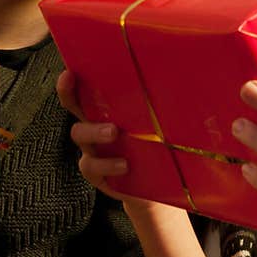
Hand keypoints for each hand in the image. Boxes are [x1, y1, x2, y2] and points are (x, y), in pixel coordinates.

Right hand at [56, 70, 156, 209]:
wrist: (157, 187)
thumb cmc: (159, 148)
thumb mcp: (162, 124)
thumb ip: (166, 105)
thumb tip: (188, 79)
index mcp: (108, 111)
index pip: (87, 89)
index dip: (73, 78)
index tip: (70, 69)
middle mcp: (95, 126)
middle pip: (73, 106)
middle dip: (68, 93)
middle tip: (74, 82)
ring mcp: (94, 150)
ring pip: (80, 135)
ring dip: (94, 131)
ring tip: (114, 132)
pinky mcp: (97, 175)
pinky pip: (91, 166)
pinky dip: (106, 164)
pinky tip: (124, 165)